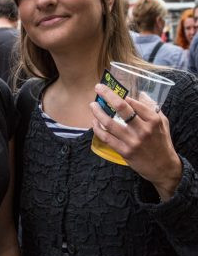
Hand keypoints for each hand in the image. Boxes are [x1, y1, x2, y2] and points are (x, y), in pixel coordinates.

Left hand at [90, 84, 181, 200]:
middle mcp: (143, 130)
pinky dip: (98, 129)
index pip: (135, 103)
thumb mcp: (162, 123)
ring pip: (110, 123)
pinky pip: (106, 138)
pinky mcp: (124, 151)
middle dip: (108, 95)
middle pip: (122, 109)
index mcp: (153, 120)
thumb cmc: (162, 142)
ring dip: (98, 112)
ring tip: (92, 105)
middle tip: (98, 88)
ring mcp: (132, 141)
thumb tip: (140, 93)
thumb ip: (151, 107)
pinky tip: (94, 122)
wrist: (163, 168)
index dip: (122, 95)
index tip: (113, 90)